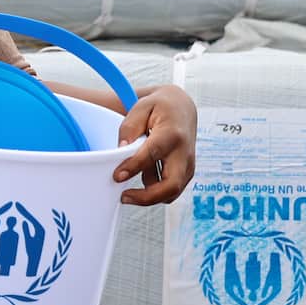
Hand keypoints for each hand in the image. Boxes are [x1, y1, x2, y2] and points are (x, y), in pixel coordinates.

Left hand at [114, 83, 196, 206]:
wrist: (181, 108)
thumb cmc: (160, 107)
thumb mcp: (141, 107)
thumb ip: (129, 128)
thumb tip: (121, 150)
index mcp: (171, 134)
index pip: (153, 154)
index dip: (134, 167)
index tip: (117, 176)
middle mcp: (184, 152)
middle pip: (172, 184)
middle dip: (148, 197)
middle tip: (124, 197)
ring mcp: (188, 165)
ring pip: (172, 192)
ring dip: (149, 197)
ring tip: (128, 192)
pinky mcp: (186, 173)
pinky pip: (171, 190)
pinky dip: (155, 193)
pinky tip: (140, 186)